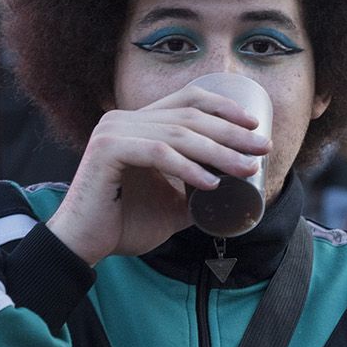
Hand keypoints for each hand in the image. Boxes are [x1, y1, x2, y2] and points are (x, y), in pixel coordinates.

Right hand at [46, 85, 269, 265]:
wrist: (84, 246)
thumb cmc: (123, 225)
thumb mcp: (171, 205)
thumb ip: (194, 192)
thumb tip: (233, 193)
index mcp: (137, 123)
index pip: (187, 99)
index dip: (224, 107)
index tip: (255, 126)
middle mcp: (123, 119)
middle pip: (189, 115)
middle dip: (232, 132)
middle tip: (263, 148)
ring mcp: (113, 131)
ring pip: (178, 134)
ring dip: (219, 151)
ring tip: (247, 169)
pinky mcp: (107, 149)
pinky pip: (158, 153)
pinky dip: (188, 168)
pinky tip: (212, 183)